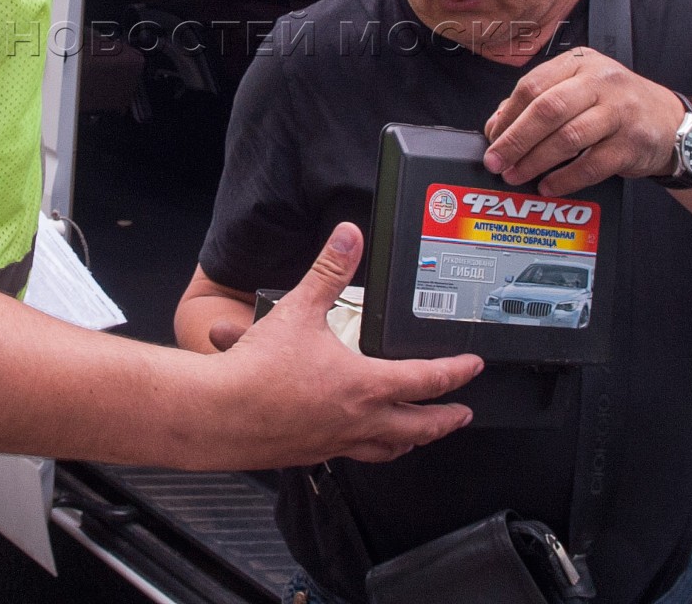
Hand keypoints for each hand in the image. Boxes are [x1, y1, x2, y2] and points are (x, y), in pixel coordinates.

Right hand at [197, 224, 480, 466]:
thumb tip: (349, 236)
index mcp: (365, 385)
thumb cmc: (258, 371)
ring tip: (417, 435)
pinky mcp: (312, 453)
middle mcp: (358, 420)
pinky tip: (355, 439)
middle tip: (462, 414)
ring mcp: (336, 442)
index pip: (427, 380)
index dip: (456, 372)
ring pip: (388, 448)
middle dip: (446, 420)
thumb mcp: (299, 309)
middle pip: (419, 427)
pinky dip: (368, 448)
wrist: (219, 414)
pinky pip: (352, 454)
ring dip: (410, 440)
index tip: (472, 367)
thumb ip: (329, 270)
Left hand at [481, 46, 683, 196]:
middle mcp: (601, 81)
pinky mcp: (633, 142)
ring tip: (517, 175)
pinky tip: (549, 186)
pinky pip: (592, 164)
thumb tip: (497, 126)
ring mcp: (620, 111)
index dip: (507, 115)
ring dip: (536, 161)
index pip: (533, 85)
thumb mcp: (579, 90)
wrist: (670, 122)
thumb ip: (539, 102)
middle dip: (516, 139)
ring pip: (568, 137)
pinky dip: (565, 178)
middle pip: (547, 109)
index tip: (491, 138)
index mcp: (579, 63)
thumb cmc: (616, 105)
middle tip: (497, 161)